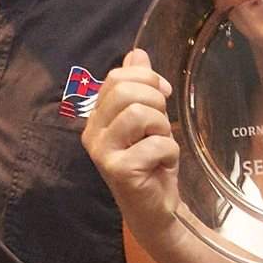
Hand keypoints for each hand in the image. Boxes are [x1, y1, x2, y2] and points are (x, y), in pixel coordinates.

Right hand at [81, 49, 181, 246]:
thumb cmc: (152, 164)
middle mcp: (92, 133)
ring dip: (162, 127)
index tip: (163, 94)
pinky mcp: (119, 170)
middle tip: (162, 124)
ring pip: (140, 114)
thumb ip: (140, 87)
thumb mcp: (148, 120)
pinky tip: (164, 165)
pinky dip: (170, 151)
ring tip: (161, 144)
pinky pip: (155, 144)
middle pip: (126, 91)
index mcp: (97, 117)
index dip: (146, 79)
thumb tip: (137, 54)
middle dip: (156, 101)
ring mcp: (103, 153)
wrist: (156, 209)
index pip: (116, 78)